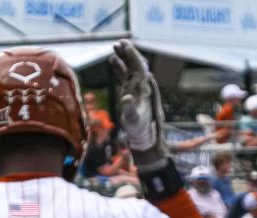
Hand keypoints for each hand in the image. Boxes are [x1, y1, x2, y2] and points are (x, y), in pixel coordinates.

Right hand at [109, 40, 166, 167]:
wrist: (142, 135)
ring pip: (129, 68)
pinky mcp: (129, 91)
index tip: (126, 46)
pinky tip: (112, 58)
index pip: (140, 68)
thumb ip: (130, 109)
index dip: (133, 56)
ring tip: (115, 46)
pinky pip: (124, 75)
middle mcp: (141, 85)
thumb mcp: (134, 120)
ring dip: (123, 57)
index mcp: (144, 88)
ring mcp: (135, 87)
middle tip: (120, 42)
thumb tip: (126, 98)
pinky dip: (119, 67)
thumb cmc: (139, 129)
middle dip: (128, 53)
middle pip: (136, 64)